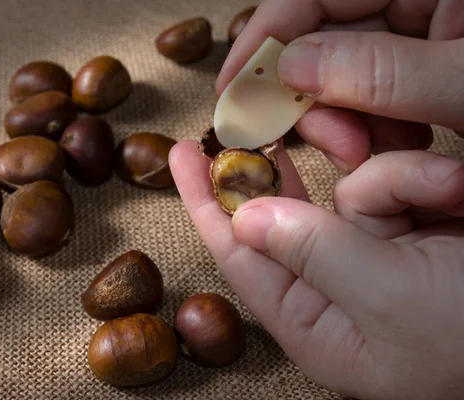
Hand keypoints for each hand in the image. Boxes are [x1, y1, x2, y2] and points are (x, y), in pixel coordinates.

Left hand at [169, 141, 463, 399]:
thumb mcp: (389, 299)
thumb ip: (314, 252)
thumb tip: (246, 217)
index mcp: (314, 319)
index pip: (240, 254)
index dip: (206, 202)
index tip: (182, 155)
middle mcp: (338, 287)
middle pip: (287, 214)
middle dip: (282, 173)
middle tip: (251, 128)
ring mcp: (380, 255)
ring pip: (351, 185)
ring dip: (393, 180)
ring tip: (449, 198)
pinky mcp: (417, 228)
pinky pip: (396, 179)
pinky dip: (423, 177)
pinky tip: (461, 195)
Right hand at [218, 0, 463, 172]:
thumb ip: (384, 73)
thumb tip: (292, 68)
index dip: (265, 37)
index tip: (232, 88)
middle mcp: (420, 2)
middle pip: (329, 39)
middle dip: (315, 99)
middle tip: (328, 145)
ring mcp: (424, 33)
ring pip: (349, 74)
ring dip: (348, 122)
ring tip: (367, 153)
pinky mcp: (427, 66)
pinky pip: (378, 92)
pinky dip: (376, 127)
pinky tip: (398, 146)